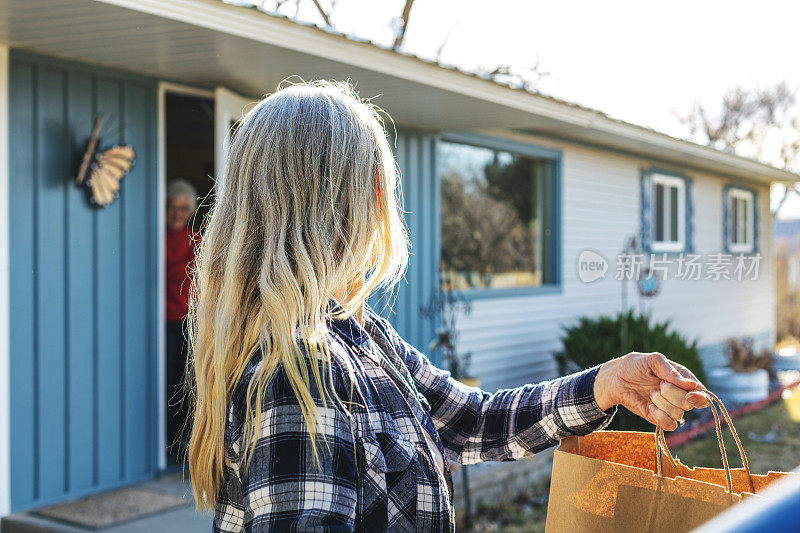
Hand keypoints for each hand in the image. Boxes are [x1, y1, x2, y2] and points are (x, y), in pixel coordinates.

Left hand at [593, 352, 709, 430]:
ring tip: (650, 392)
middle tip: (658, 385)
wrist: (616, 379)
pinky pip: (670, 426)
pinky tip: (650, 406)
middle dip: (672, 394)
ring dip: (661, 403)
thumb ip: (671, 371)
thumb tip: (692, 385)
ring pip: (678, 414)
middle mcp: (680, 395)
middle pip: (689, 404)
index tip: (689, 395)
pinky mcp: (660, 418)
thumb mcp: (653, 361)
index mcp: (684, 380)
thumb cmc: (636, 366)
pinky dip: (660, 417)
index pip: (702, 393)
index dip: (699, 397)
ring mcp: (670, 407)